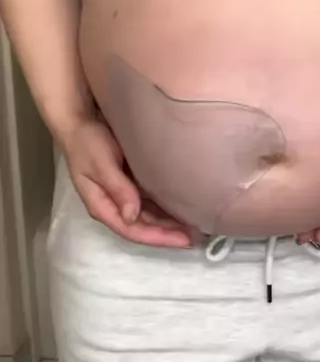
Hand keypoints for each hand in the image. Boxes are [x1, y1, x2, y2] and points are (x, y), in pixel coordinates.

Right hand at [63, 118, 196, 247]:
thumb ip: (117, 188)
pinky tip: (182, 204)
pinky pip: (150, 200)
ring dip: (169, 222)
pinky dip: (165, 205)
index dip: (158, 237)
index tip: (184, 240)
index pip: (132, 230)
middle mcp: (114, 204)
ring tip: (195, 224)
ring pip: (149, 215)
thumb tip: (132, 216)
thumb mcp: (100, 164)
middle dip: (169, 233)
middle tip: (198, 235)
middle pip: (143, 226)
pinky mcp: (131, 181)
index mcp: (102, 206)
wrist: (79, 121)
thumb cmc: (87, 142)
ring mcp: (123, 193)